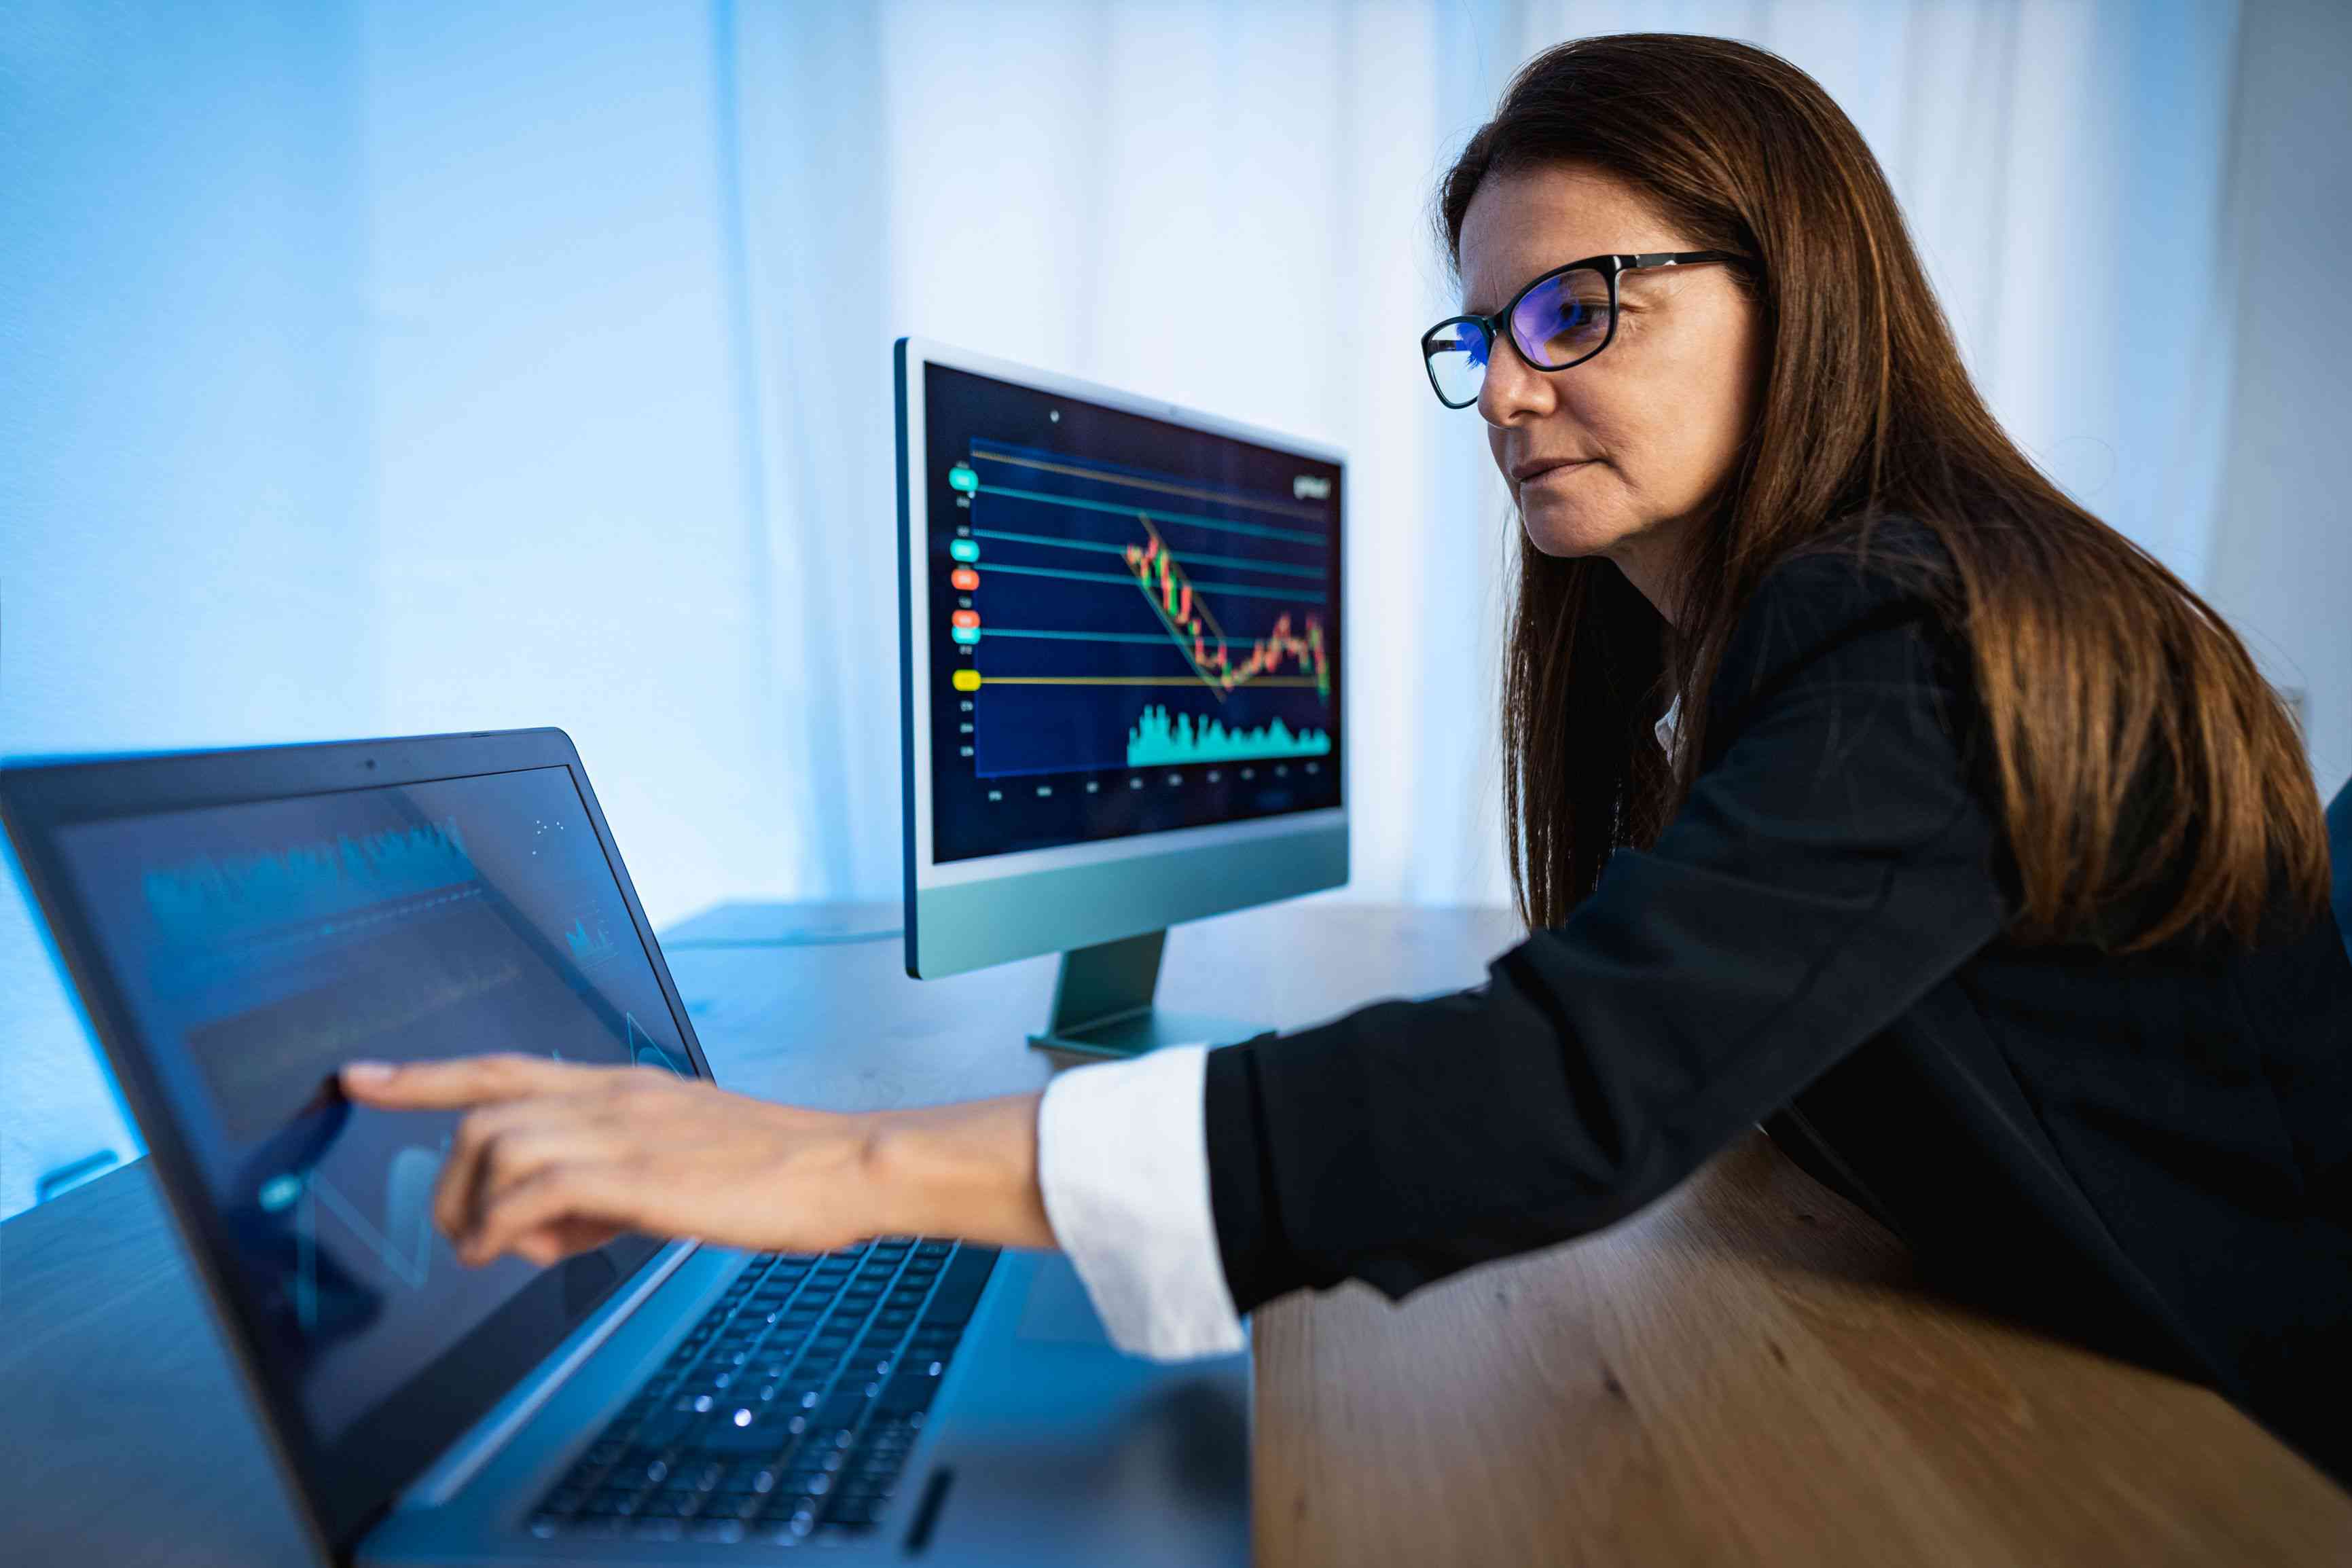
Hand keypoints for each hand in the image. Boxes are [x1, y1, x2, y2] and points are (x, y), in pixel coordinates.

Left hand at [336, 1054, 1053, 1268]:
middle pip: (481, 1113)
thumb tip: (549, 1222)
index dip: (424, 1074)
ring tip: (507, 1250)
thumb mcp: (680, 1163)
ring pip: (496, 1144)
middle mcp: (613, 1095)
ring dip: (478, 1207)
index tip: (360, 1078)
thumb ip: (609, 1181)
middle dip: (450, 1181)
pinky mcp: (639, 1171)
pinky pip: (532, 1188)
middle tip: (470, 1235)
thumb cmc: (777, 1169)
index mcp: (622, 1087)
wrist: (846, 1165)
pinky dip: (506, 1225)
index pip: (503, 1067)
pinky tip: (528, 1252)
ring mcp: (625, 1128)